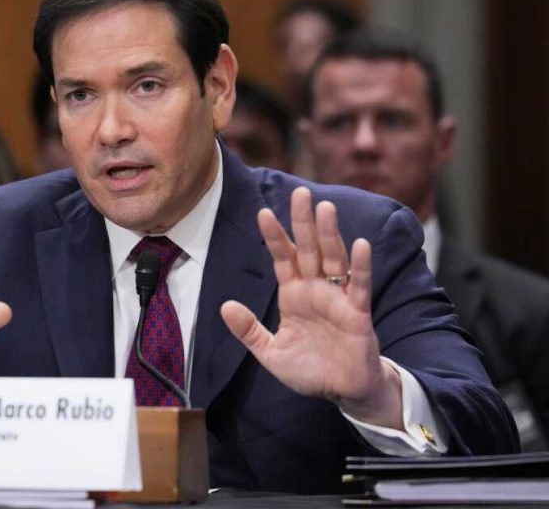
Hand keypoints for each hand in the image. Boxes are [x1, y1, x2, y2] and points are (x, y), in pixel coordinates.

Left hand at [220, 187, 401, 428]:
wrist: (342, 393)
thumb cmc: (310, 369)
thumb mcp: (270, 353)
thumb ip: (249, 331)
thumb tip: (225, 306)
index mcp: (293, 294)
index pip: (282, 258)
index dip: (273, 237)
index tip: (262, 213)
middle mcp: (315, 289)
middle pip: (307, 249)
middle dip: (302, 222)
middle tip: (299, 192)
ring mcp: (337, 298)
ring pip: (333, 259)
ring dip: (329, 234)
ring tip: (325, 209)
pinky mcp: (358, 313)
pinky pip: (359, 286)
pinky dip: (360, 266)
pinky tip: (360, 245)